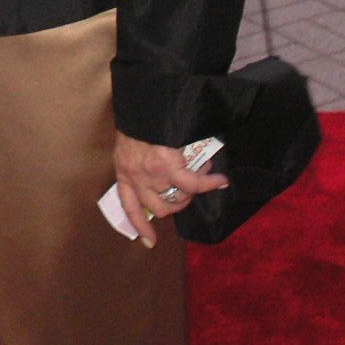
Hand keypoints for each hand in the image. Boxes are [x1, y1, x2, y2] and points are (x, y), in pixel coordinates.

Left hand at [113, 130, 228, 248]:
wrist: (143, 103)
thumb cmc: (139, 119)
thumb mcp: (130, 143)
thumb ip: (140, 160)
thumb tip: (163, 174)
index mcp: (124, 171)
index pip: (129, 206)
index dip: (140, 225)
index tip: (149, 242)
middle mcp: (135, 177)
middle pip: (160, 208)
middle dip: (177, 203)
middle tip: (188, 188)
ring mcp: (152, 173)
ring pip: (178, 197)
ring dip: (192, 191)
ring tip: (202, 172)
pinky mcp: (168, 166)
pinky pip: (193, 183)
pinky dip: (209, 183)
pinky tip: (221, 180)